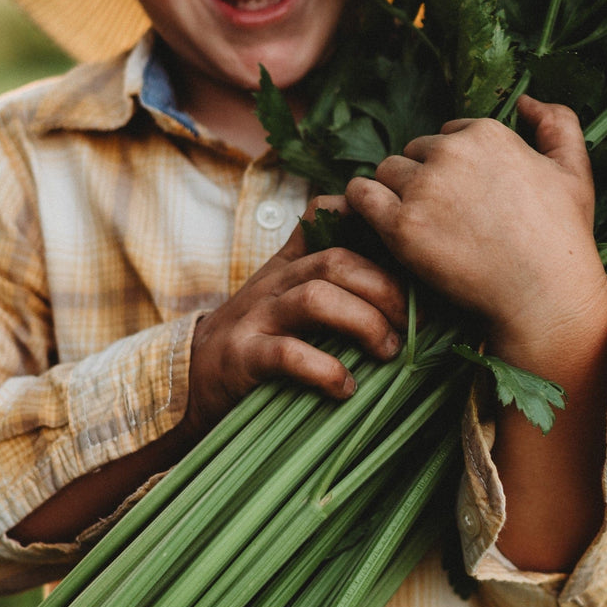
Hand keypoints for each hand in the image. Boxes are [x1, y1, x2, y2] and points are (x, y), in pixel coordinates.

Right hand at [183, 196, 407, 434]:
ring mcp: (256, 318)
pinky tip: (346, 388)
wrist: (191, 379)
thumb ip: (331, 285)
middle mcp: (273, 283)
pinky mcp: (243, 357)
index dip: (366, 220)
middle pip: (336, 260)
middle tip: (415, 322)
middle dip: (385, 288)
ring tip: (389, 351)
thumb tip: (404, 288)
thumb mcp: (288, 301)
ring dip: (365, 323)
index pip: (323, 218)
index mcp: (287, 264)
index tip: (407, 251)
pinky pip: (289, 354)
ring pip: (316, 298)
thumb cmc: (257, 343)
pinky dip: (325, 370)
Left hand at [344, 95, 606, 364]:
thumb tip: (528, 100)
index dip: (450, 168)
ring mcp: (423, 188)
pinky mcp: (401, 225)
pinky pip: (361, 196)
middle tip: (437, 218)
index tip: (460, 199)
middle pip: (413, 153)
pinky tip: (371, 220)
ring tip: (411, 225)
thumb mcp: (575, 170)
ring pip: (386, 172)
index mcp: (486, 133)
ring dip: (392, 193)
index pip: (447, 136)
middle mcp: (451, 152)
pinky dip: (361, 204)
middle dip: (420, 179)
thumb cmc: (562, 239)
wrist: (543, 294)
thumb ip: (558, 123)